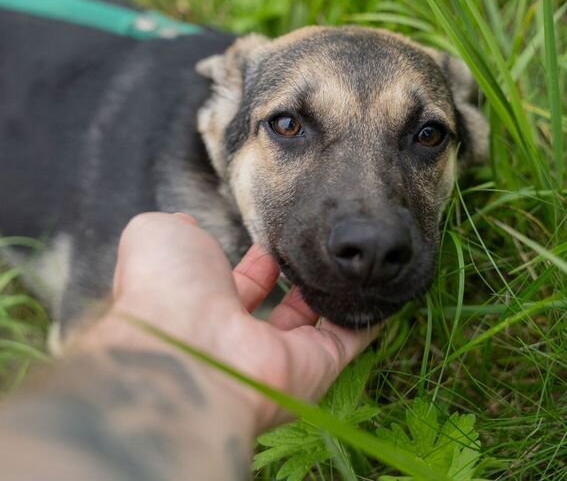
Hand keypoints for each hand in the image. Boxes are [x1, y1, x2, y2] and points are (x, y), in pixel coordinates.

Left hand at [81, 212, 378, 432]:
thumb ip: (175, 230)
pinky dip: (370, 313)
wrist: (186, 348)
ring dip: (338, 289)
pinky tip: (383, 283)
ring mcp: (283, 355)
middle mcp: (245, 337)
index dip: (265, 258)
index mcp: (208, 307)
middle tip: (327, 240)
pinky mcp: (319, 366)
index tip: (285, 233)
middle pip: (287, 305)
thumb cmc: (167, 289)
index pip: (245, 282)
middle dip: (305, 272)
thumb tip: (187, 224)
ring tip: (357, 255)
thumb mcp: (157, 237)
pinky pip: (353, 337)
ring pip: (321, 320)